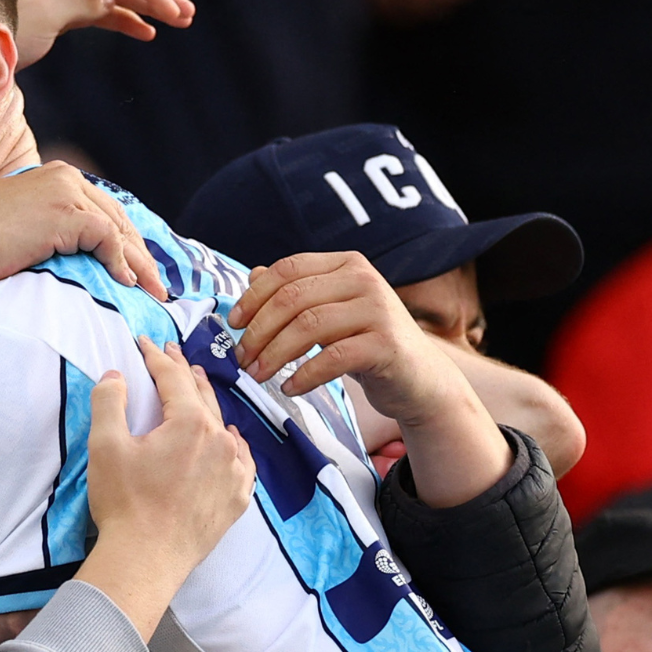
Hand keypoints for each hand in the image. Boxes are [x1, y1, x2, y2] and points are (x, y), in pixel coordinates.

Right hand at [0, 161, 167, 300]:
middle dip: (141, 253)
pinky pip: (107, 238)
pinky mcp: (64, 213)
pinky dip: (121, 262)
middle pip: (118, 217)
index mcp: (54, 176)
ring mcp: (64, 191)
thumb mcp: (19, 228)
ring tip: (153, 292)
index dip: (127, 240)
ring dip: (139, 263)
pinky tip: (125, 284)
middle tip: (158, 286)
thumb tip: (76, 255)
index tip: (140, 269)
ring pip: (119, 228)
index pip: (104, 208)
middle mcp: (64, 176)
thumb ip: (48, 228)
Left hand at [16, 0, 195, 67]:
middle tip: (188, 14)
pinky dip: (121, 19)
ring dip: (145, 6)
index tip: (173, 10)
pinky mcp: (58, 6)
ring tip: (180, 20)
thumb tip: (108, 1)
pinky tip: (146, 32)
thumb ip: (81, 4)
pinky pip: (98, 9)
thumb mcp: (42, 16)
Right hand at [79, 337, 254, 636]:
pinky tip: (228, 439)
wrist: (146, 559)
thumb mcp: (105, 445)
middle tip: (173, 355)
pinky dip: (232, 443)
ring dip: (208, 404)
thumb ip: (110, 401)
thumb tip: (116, 374)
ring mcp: (235, 471)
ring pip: (223, 426)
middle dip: (184, 373)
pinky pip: (242, 459)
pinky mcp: (238, 498)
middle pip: (202, 396)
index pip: (173, 378)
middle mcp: (221, 441)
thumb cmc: (124, 502)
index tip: (145, 342)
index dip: (157, 357)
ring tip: (199, 389)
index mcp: (190, 423)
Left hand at [227, 252, 462, 422]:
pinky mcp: (387, 344)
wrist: (419, 380)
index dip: (254, 296)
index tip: (233, 324)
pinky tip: (289, 388)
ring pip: (308, 326)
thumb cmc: (365, 345)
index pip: (287, 270)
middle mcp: (364, 279)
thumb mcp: (328, 314)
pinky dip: (304, 375)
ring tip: (257, 375)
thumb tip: (253, 275)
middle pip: (292, 298)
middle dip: (258, 331)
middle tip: (241, 359)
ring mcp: (379, 310)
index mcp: (346, 264)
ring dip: (274, 354)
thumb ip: (295, 293)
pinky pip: (333, 357)